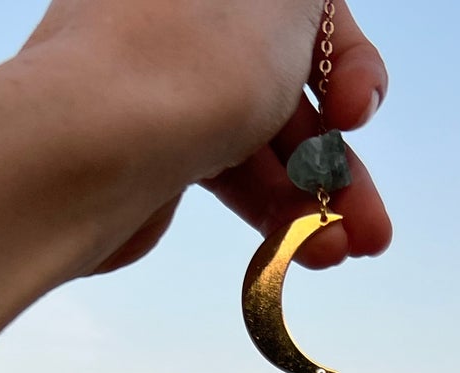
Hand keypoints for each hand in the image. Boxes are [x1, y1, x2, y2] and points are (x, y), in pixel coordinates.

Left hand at [24, 0, 391, 275]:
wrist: (86, 149)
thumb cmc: (193, 60)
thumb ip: (314, 1)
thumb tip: (312, 13)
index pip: (306, 10)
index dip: (349, 64)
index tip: (360, 114)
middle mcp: (187, 13)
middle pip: (288, 84)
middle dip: (339, 161)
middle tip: (373, 229)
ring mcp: (164, 82)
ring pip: (259, 142)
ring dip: (312, 205)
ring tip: (340, 256)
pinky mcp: (148, 149)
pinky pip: (223, 178)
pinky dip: (264, 216)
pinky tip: (295, 260)